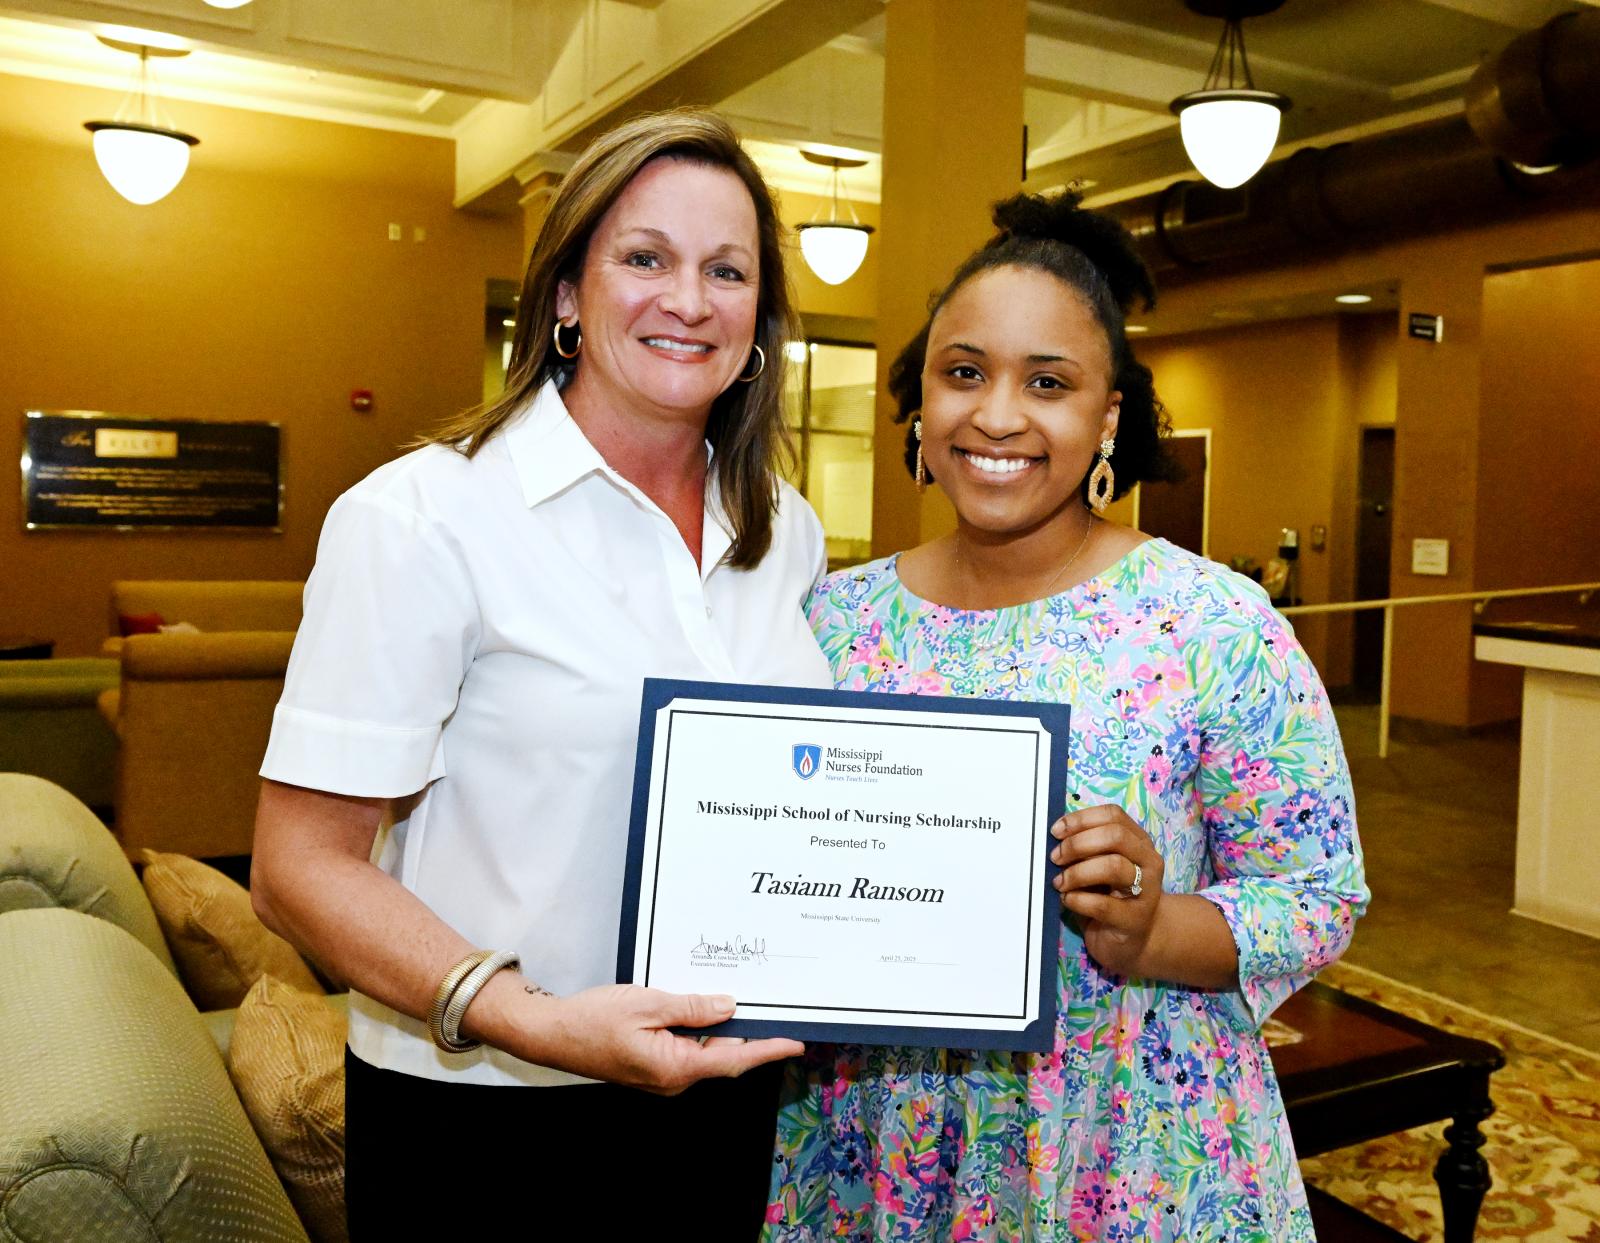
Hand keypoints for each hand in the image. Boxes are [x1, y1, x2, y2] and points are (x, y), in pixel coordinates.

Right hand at [537, 984, 803, 1094]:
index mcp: (674, 1067)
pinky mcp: (652, 1065)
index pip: (734, 1060)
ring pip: (705, 1052)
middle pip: (723, 1057)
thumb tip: (728, 1007)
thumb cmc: (592, 1020)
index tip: (796, 1042)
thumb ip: (691, 1007)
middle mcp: (672, 1078)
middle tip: (777, 1011)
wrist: (551, 1034)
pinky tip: (707, 1010)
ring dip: (724, 1032)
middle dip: (750, 1036)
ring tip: (746, 1005)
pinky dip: (702, 1032)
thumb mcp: (647, 1003)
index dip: (768, 1050)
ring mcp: (661, 1075)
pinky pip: (687, 1049)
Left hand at [1051, 804, 1163, 978]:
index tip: (1056, 831)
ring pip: (1113, 866)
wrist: (1135, 940)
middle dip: (1077, 844)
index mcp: (1139, 842)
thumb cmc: (1112, 897)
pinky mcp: (1134, 920)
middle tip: (1055, 858)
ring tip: (1060, 882)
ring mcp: (1146, 891)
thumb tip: (1056, 836)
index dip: (1081, 819)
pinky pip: (1103, 905)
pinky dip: (1077, 900)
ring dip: (1077, 872)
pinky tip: (1067, 900)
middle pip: (1115, 837)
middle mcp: (1148, 862)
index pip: (1113, 816)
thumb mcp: (1101, 866)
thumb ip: (1087, 848)